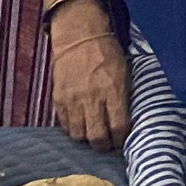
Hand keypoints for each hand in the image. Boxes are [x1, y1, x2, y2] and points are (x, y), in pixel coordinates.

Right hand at [48, 5, 127, 150]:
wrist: (80, 38)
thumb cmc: (108, 55)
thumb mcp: (126, 74)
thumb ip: (125, 98)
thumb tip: (126, 122)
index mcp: (113, 91)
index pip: (119, 127)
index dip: (121, 139)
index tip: (123, 142)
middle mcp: (92, 99)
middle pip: (97, 137)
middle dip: (104, 146)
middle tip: (108, 146)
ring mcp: (73, 101)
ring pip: (79, 135)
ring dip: (87, 139)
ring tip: (94, 136)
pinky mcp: (58, 100)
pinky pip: (65, 125)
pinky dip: (73, 129)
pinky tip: (80, 125)